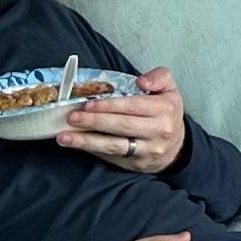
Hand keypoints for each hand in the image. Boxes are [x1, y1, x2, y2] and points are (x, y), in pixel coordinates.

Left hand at [59, 69, 186, 175]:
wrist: (176, 148)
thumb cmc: (166, 113)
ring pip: (114, 145)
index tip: (88, 103)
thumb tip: (141, 81)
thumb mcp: (170, 89)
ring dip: (86, 141)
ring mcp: (147, 150)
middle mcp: (158, 131)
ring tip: (64, 137)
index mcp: (165, 109)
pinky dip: (92, 150)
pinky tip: (76, 144)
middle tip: (72, 117)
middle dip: (94, 121)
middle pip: (122, 126)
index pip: (134, 106)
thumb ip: (159, 77)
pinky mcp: (135, 163)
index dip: (110, 105)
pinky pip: (111, 156)